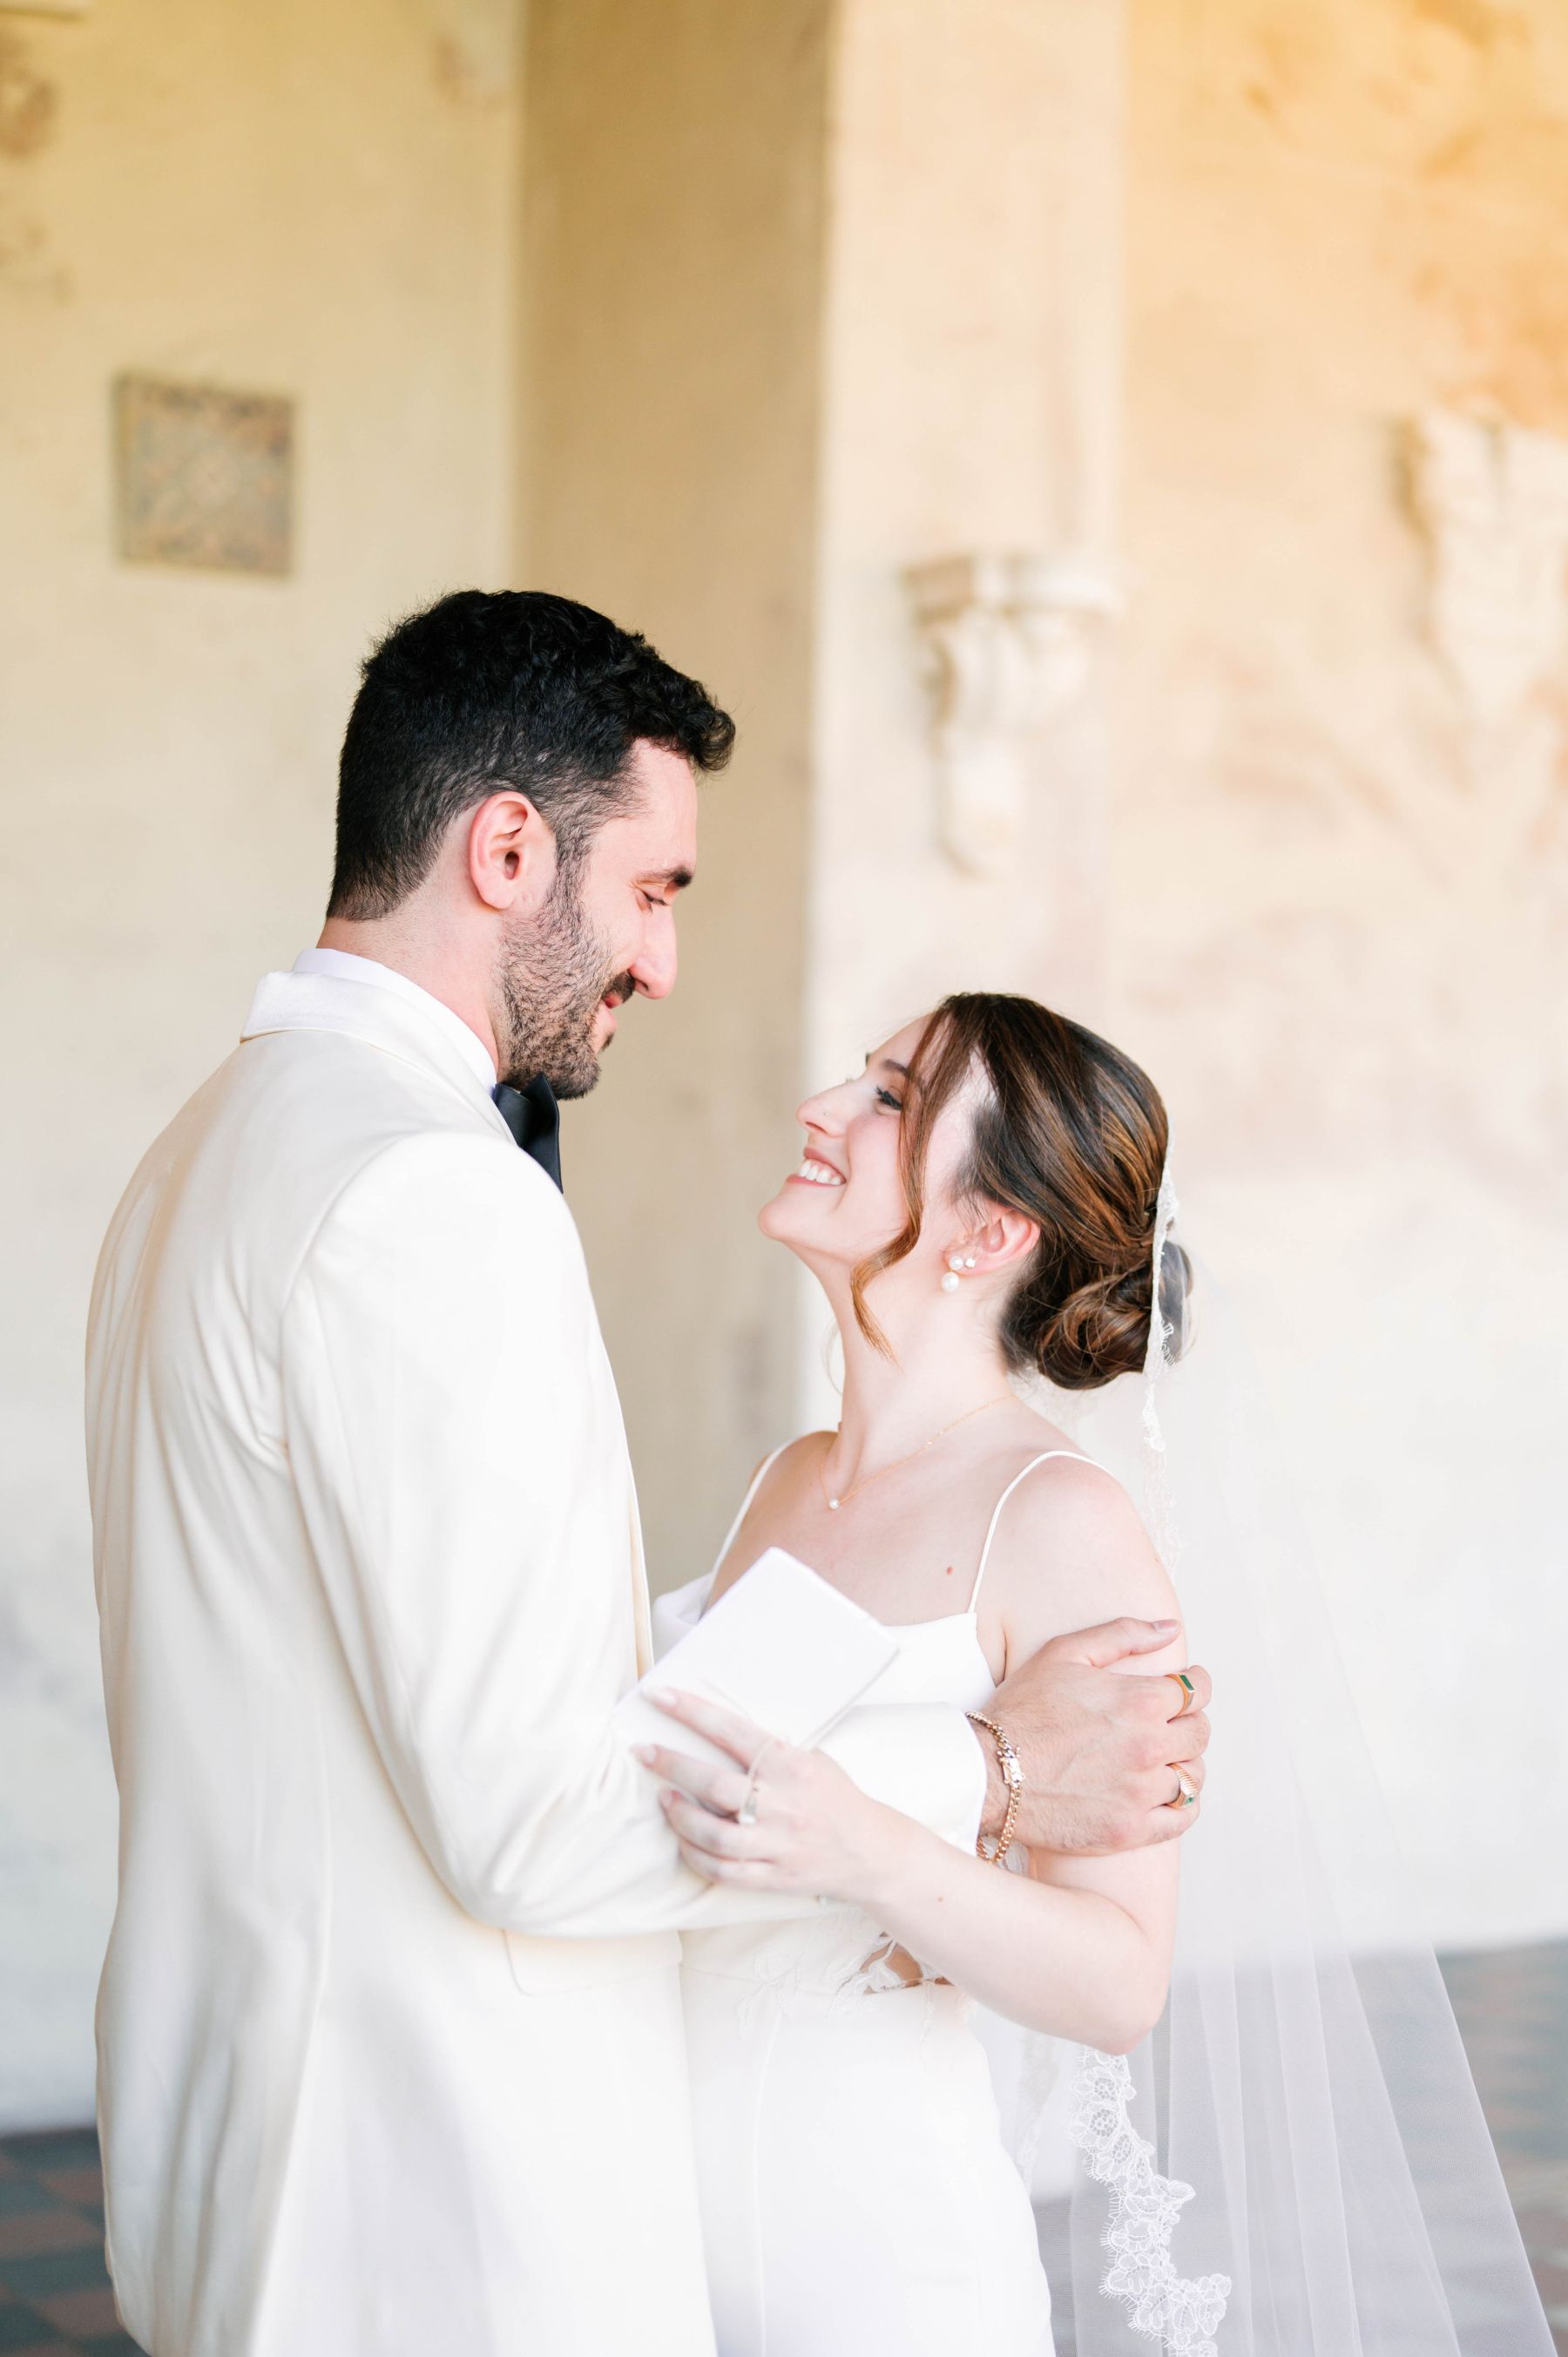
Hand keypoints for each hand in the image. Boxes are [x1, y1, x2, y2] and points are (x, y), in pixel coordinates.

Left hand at [635, 1688, 895, 1901]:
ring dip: (680, 1815)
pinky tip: (683, 1839)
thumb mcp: (812, 1759)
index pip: (734, 1732)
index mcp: (793, 1766)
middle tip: (644, 1752)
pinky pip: (724, 1871)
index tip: (660, 1697)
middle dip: (672, 1764)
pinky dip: (696, 1855)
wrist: (872, 1852)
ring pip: (714, 1833)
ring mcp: (778, 1844)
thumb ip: (770, 1750)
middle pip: (714, 1783)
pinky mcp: (773, 1877)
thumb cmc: (835, 1797)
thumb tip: (715, 1728)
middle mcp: (783, 1804)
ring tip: (665, 1798)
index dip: (693, 1712)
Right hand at [979, 1620, 1210, 1856]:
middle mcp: (1148, 1746)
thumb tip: (1171, 1629)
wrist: (987, 1772)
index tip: (1187, 1688)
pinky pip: (1182, 1817)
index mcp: (1138, 1701)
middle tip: (1170, 1722)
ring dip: (1184, 1763)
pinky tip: (1167, 1794)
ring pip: (1193, 1776)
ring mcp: (1140, 1792)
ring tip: (1165, 1758)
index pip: (1196, 1692)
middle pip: (1199, 1733)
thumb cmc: (1022, 1710)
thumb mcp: (1064, 1653)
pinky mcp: (1129, 1829)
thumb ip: (1123, 1634)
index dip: (1195, 1685)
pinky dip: (1184, 1804)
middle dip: (1189, 1722)